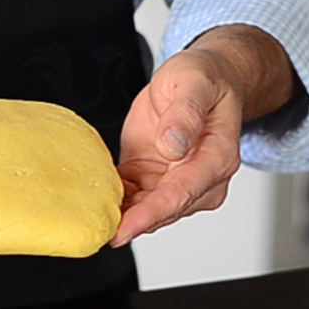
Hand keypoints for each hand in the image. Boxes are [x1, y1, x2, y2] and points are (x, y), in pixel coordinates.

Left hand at [109, 25, 300, 245]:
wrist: (202, 80)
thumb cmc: (204, 79)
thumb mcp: (193, 83)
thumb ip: (185, 113)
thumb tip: (172, 145)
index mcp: (217, 157)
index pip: (181, 194)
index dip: (150, 214)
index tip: (124, 229)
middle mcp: (203, 178)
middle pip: (164, 210)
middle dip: (131, 223)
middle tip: (95, 230)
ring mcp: (179, 182)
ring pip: (147, 210)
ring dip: (121, 215)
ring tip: (90, 219)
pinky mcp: (156, 180)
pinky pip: (134, 199)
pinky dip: (116, 202)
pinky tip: (95, 200)